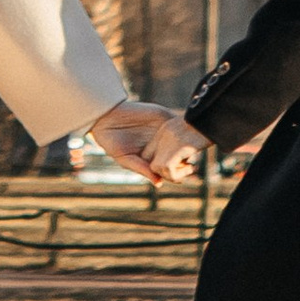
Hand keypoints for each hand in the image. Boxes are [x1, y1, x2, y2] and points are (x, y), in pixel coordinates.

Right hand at [88, 100, 211, 185]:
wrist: (107, 117)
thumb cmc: (112, 141)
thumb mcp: (126, 159)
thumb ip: (142, 169)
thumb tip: (159, 184)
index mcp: (153, 158)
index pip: (170, 168)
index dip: (179, 174)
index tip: (186, 178)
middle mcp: (161, 145)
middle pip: (181, 155)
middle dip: (188, 162)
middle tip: (192, 168)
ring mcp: (164, 131)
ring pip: (183, 139)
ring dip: (190, 144)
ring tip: (192, 152)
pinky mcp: (164, 117)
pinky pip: (178, 121)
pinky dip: (185, 126)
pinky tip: (187, 133)